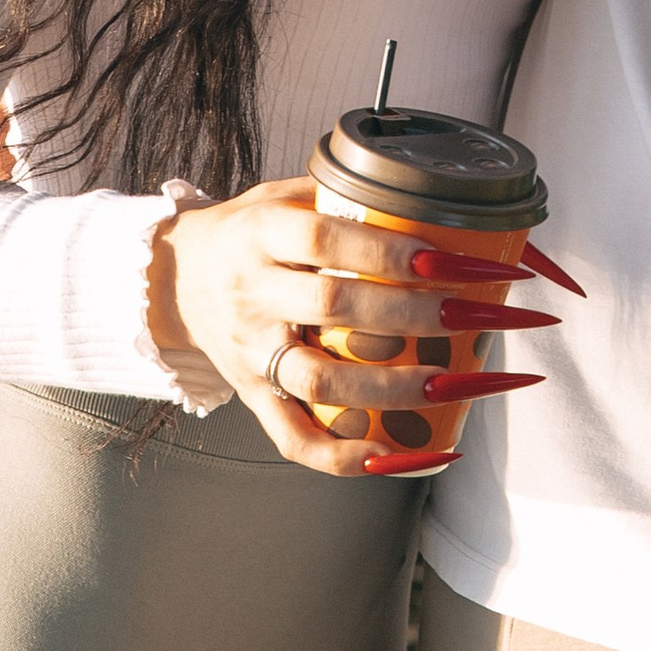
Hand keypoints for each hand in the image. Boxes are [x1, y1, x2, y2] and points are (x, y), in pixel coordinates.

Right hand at [149, 179, 550, 474]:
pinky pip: (292, 438)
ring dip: (391, 387)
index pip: (327, 238)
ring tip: (450, 381)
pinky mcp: (251, 396)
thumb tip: (437, 201)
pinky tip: (390, 454)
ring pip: (319, 381)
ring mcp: (251, 351)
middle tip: (474, 314)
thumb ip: (344, 196)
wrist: (176, 277)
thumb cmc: (249, 232)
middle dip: (414, 314)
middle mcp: (253, 293)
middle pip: (334, 308)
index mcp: (261, 233)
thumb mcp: (283, 194)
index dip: (388, 250)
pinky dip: (341, 456)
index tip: (448, 257)